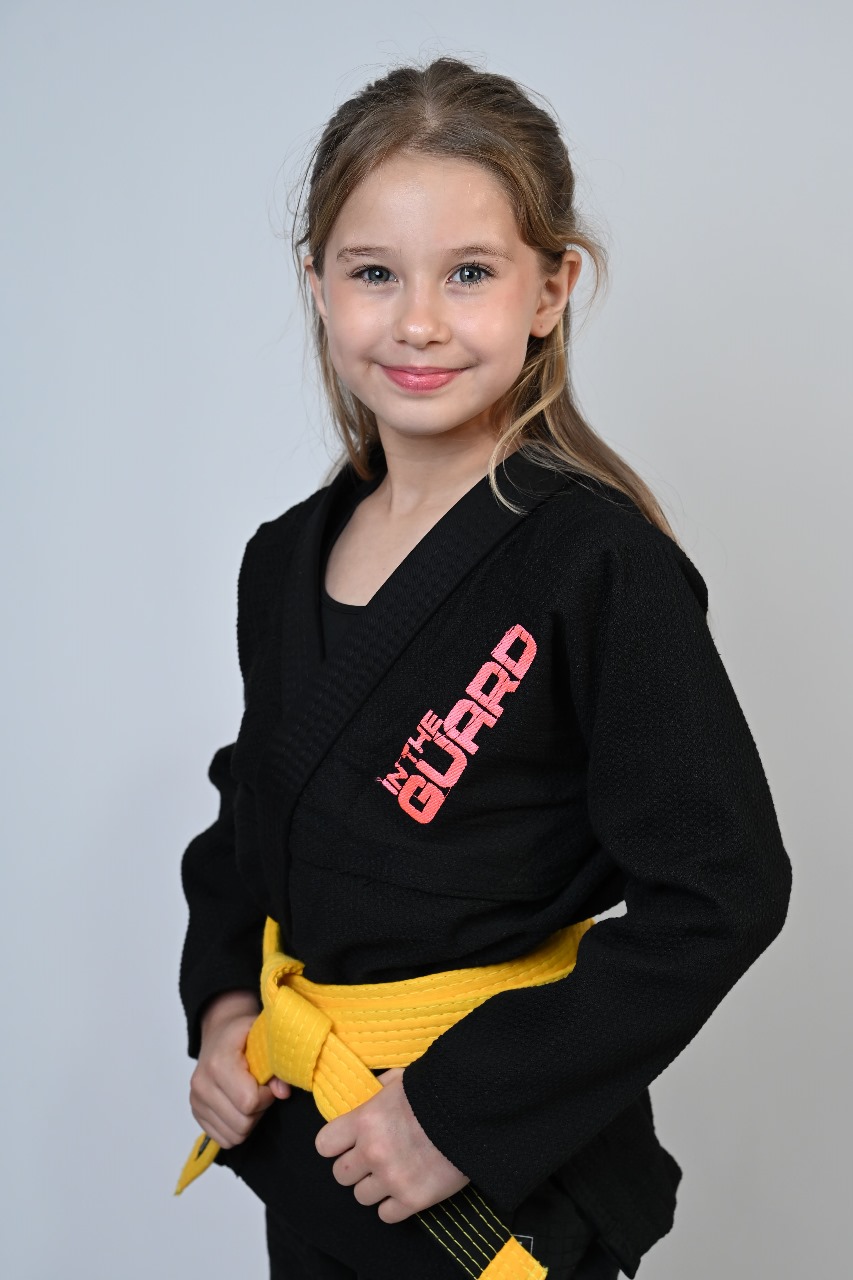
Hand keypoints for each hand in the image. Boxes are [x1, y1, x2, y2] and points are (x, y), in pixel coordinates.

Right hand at [190, 990, 290, 1147]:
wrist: (219, 1032)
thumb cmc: (244, 1033)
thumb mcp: (264, 1037)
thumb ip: (277, 1063)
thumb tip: (283, 1093)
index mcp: (218, 1063)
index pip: (248, 1101)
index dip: (266, 1095)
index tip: (267, 1081)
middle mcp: (202, 1085)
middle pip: (242, 1123)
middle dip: (259, 1110)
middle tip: (260, 1090)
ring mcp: (196, 1101)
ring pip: (234, 1136)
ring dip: (249, 1121)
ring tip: (250, 1097)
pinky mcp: (197, 1113)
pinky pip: (224, 1140)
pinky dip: (237, 1129)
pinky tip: (239, 1107)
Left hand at [314, 1068, 469, 1222]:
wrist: (472, 1112)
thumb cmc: (436, 1091)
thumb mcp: (401, 1080)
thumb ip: (378, 1090)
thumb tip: (370, 1093)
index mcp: (365, 1120)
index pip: (324, 1145)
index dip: (336, 1145)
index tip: (348, 1143)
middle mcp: (372, 1152)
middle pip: (341, 1175)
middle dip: (356, 1167)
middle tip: (375, 1158)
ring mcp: (391, 1179)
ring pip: (361, 1197)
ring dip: (374, 1187)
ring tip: (394, 1173)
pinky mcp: (413, 1200)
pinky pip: (386, 1215)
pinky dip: (394, 1206)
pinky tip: (406, 1188)